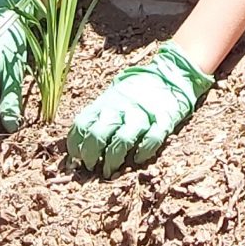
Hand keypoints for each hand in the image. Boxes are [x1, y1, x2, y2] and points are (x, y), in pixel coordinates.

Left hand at [67, 43, 211, 172]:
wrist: (168, 75)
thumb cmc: (133, 93)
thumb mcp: (111, 98)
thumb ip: (96, 117)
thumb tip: (77, 145)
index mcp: (105, 103)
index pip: (82, 125)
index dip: (75, 145)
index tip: (76, 158)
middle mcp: (121, 108)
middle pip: (98, 134)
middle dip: (91, 156)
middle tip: (91, 167)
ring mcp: (142, 114)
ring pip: (122, 140)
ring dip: (113, 159)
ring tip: (110, 170)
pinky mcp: (163, 119)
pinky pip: (152, 139)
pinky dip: (144, 152)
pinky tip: (138, 159)